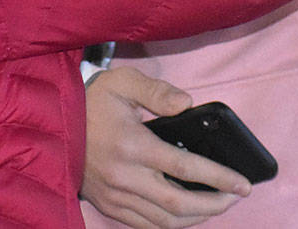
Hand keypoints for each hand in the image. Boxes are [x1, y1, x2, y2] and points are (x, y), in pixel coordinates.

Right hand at [81, 67, 250, 228]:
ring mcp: (116, 196)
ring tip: (216, 206)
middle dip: (214, 204)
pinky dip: (170, 225)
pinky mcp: (109, 206)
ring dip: (196, 219)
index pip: (186, 167)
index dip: (220, 178)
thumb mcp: (123, 82)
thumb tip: (187, 104)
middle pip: (179, 204)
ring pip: (164, 222)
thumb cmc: (92, 101)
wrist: (53, 124)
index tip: (243, 183)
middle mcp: (125, 177)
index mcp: (133, 146)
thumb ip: (158, 92)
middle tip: (236, 196)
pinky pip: (145, 226)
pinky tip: (185, 213)